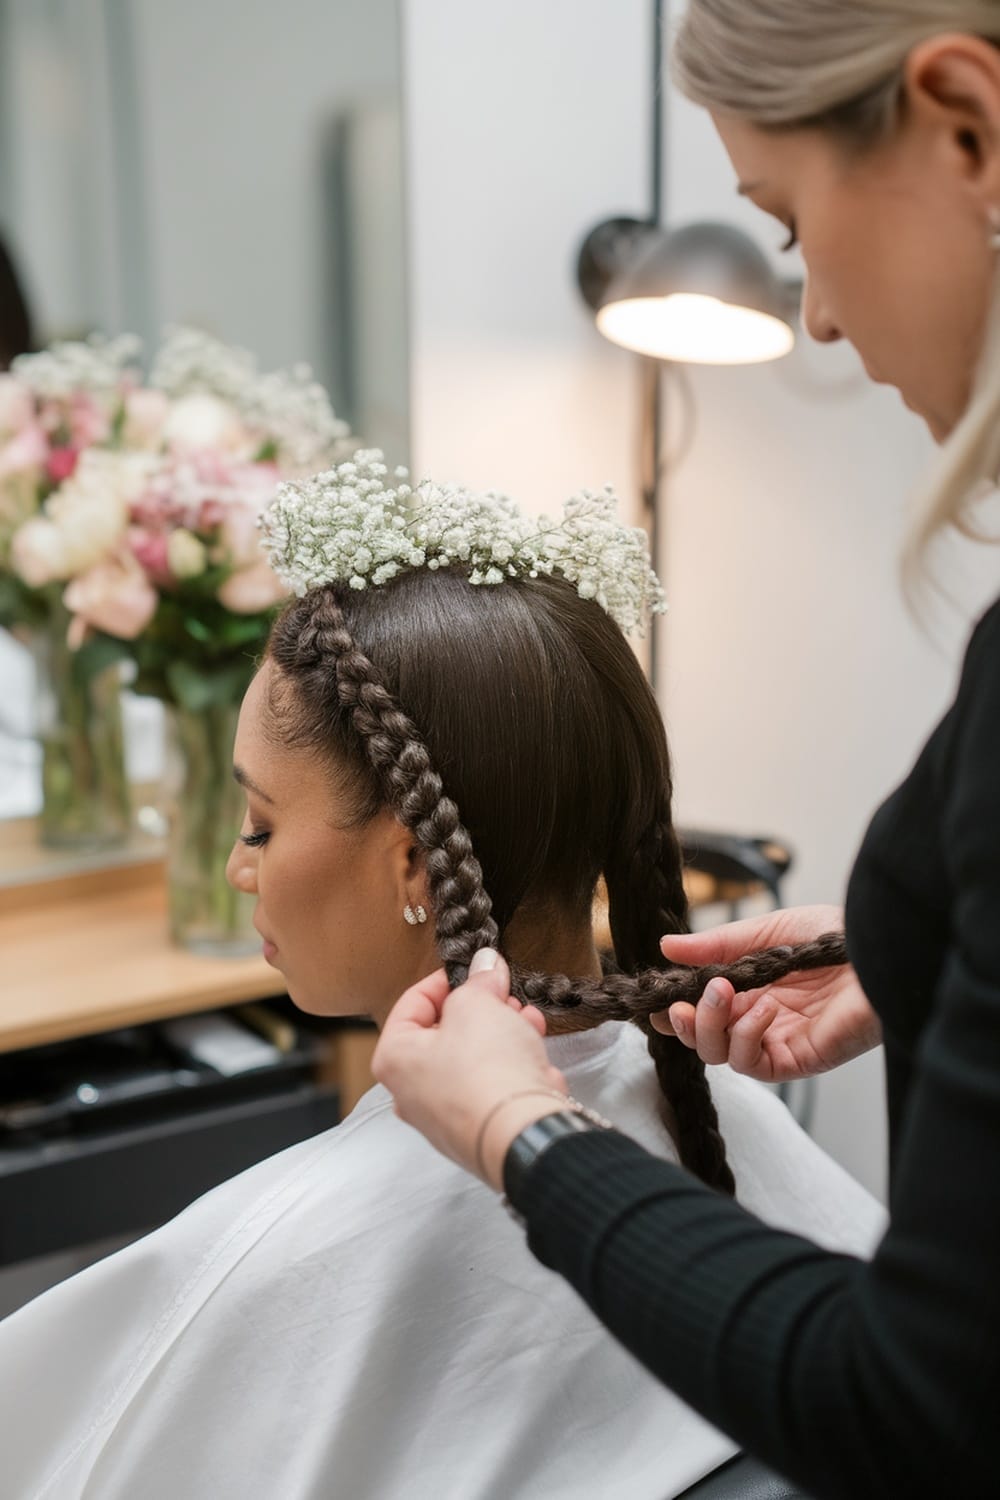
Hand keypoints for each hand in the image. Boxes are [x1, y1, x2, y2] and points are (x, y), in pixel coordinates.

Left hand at [372, 952, 569, 1189]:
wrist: (521, 1135)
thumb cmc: (485, 1069)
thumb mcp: (478, 1005)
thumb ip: (478, 982)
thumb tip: (486, 964)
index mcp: (395, 1059)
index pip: (413, 1003)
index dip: (447, 980)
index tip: (476, 969)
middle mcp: (411, 1093)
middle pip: (446, 1034)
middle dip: (483, 1009)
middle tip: (506, 995)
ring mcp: (446, 1118)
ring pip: (474, 1061)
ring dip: (504, 1035)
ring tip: (529, 1021)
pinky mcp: (480, 1133)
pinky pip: (494, 1089)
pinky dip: (513, 1069)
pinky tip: (537, 1057)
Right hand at [651, 905, 880, 1083]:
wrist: (880, 950)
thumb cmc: (834, 936)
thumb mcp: (767, 931)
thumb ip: (718, 944)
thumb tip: (667, 946)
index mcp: (750, 988)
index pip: (699, 1009)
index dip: (674, 1007)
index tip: (657, 996)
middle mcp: (759, 1019)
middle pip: (702, 1039)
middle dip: (683, 1022)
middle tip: (682, 1000)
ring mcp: (777, 1041)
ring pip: (720, 1056)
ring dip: (710, 1026)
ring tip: (726, 993)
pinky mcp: (798, 1060)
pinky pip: (753, 1064)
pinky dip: (747, 1037)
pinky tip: (763, 1009)